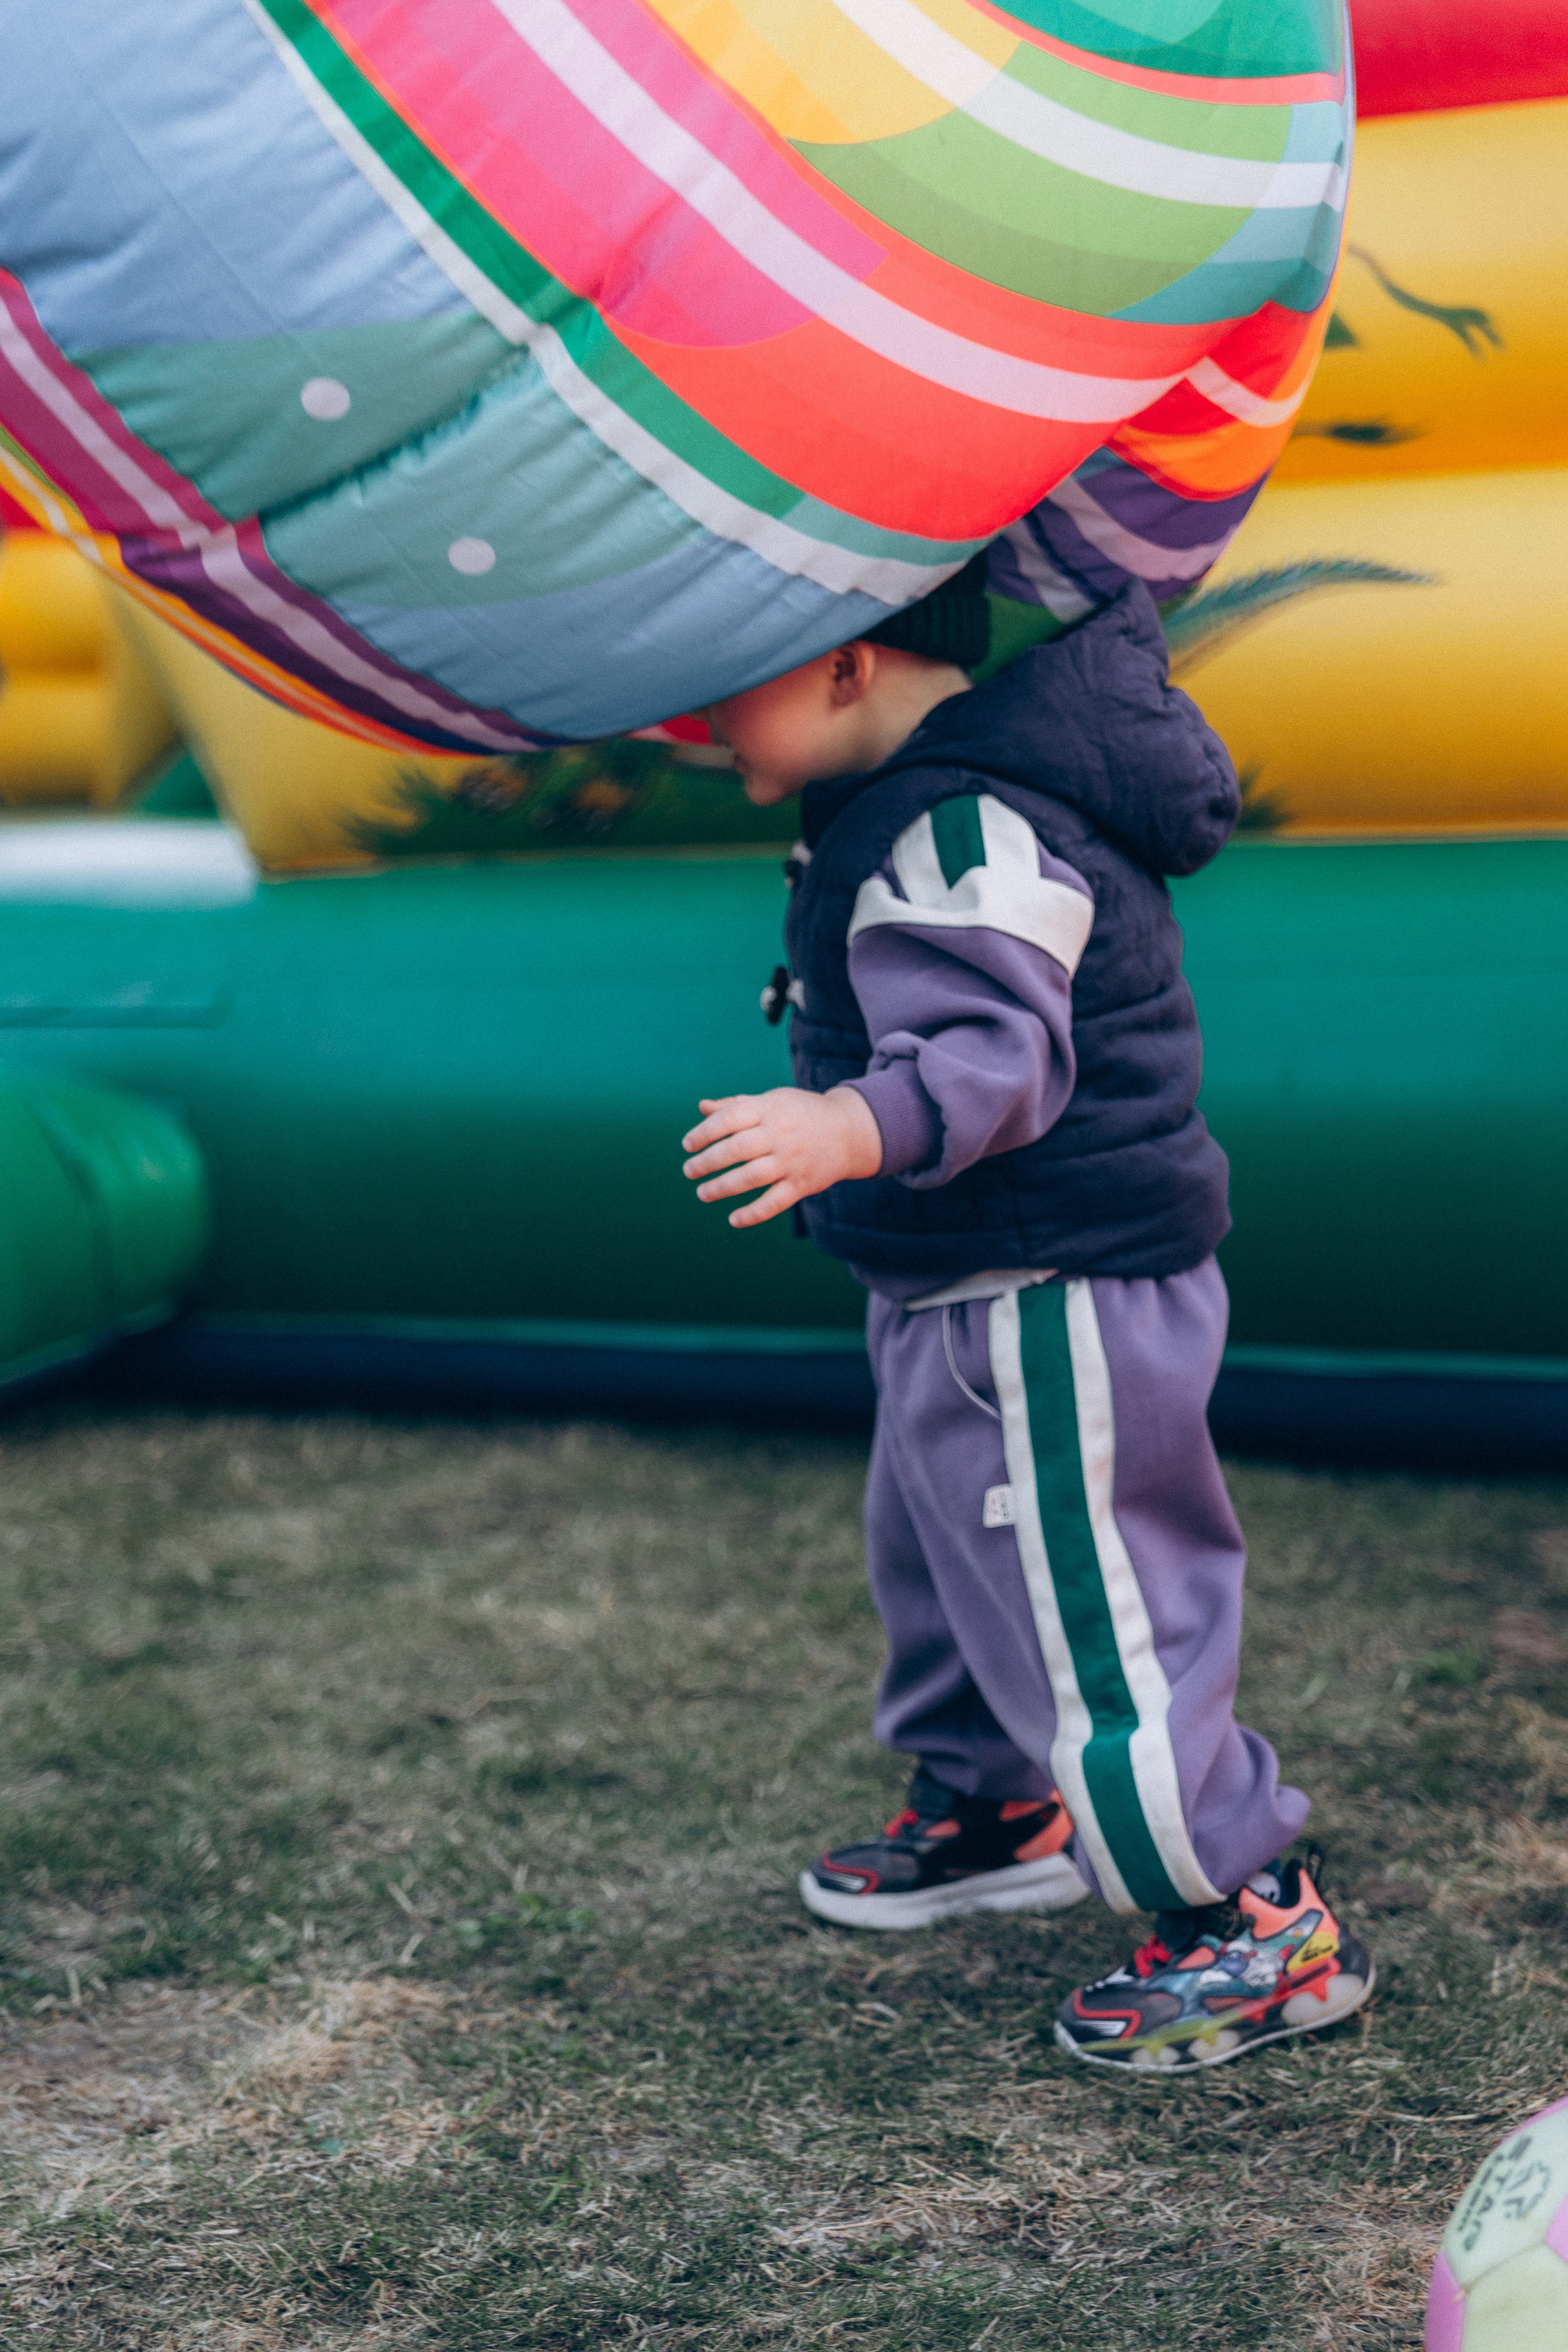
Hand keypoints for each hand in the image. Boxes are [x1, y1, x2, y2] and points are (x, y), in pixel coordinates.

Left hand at [681, 1086, 882, 1228]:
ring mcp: (792, 1160)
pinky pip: (775, 1202)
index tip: (688, 1145)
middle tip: (688, 1170)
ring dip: (723, 1187)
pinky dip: (754, 1214)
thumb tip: (702, 1108)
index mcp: (769, 1109)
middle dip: (708, 1161)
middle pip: (738, 1149)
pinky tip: (733, 1220)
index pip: (730, 1119)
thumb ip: (736, 1105)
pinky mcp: (803, 1184)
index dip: (705, 1132)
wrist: (849, 1131)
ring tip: (702, 1193)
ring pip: (752, 1177)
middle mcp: (780, 1134)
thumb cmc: (801, 1114)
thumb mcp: (772, 1101)